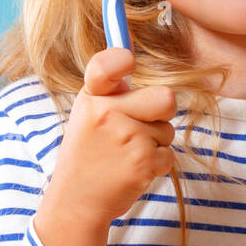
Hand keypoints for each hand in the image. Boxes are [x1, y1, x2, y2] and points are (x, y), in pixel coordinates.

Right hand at [42, 47, 177, 228]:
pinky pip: (168, 154)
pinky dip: (155, 164)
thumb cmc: (87, 152)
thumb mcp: (88, 113)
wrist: (77, 201)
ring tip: (125, 153)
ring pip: (166, 129)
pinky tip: (131, 169)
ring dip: (154, 142)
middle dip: (162, 111)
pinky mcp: (142, 163)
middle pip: (165, 98)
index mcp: (92, 97)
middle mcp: (107, 113)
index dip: (120, 59)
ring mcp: (127, 138)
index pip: (105, 65)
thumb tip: (129, 44)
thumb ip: (111, 87)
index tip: (128, 60)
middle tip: (143, 122)